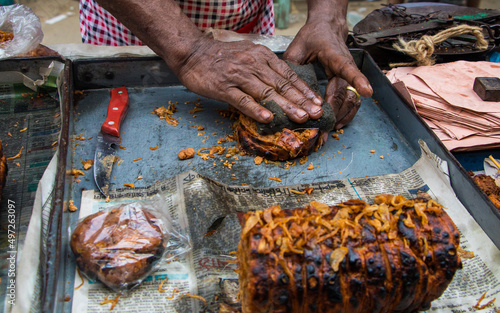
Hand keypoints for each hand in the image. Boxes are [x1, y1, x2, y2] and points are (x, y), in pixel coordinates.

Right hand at [173, 37, 324, 122]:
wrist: (191, 52)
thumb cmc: (220, 56)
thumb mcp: (247, 54)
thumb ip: (264, 68)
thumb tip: (281, 87)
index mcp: (261, 56)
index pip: (287, 75)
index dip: (304, 90)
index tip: (317, 102)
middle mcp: (253, 64)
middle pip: (281, 85)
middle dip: (301, 100)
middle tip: (317, 113)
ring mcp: (238, 75)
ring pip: (266, 93)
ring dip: (285, 106)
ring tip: (301, 118)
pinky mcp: (223, 87)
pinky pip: (242, 100)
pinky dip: (256, 109)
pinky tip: (268, 118)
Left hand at [283, 19, 371, 127]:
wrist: (326, 28)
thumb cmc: (312, 36)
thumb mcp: (297, 46)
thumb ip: (291, 65)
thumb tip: (284, 87)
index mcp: (334, 55)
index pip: (347, 67)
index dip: (357, 79)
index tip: (367, 91)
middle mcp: (345, 66)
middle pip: (344, 92)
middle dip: (336, 112)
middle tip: (325, 128)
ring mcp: (348, 75)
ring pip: (350, 99)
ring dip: (342, 115)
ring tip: (330, 129)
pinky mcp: (347, 82)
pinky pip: (351, 101)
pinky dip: (346, 114)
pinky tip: (336, 124)